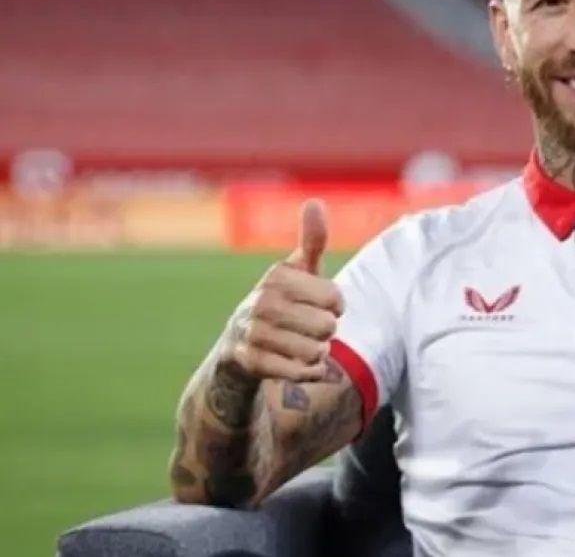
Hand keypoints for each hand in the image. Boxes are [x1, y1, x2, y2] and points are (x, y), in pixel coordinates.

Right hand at [220, 199, 344, 381]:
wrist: (238, 346)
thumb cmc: (282, 301)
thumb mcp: (296, 270)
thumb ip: (312, 240)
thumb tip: (314, 202)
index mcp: (277, 276)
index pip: (335, 298)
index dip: (336, 306)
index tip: (321, 305)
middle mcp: (261, 302)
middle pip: (327, 327)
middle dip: (326, 331)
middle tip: (308, 327)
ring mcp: (254, 334)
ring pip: (316, 352)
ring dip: (317, 353)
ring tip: (302, 344)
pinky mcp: (251, 363)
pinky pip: (301, 373)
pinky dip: (308, 372)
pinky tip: (299, 363)